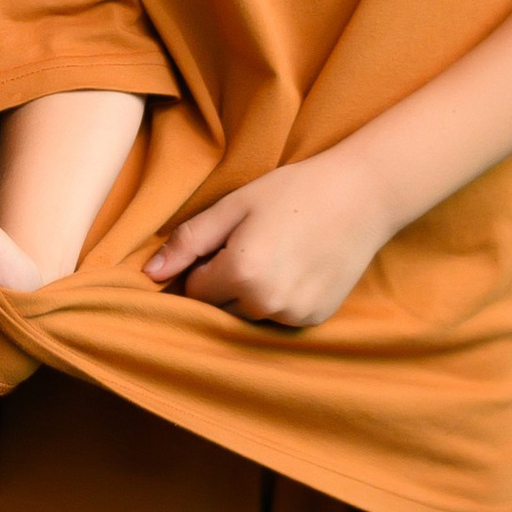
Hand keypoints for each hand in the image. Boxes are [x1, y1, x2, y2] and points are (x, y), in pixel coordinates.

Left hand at [144, 152, 387, 329]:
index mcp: (241, 273)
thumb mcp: (234, 206)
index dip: (204, 265)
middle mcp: (266, 303)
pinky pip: (278, 317)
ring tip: (277, 254)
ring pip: (248, 315)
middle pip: (219, 307)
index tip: (226, 242)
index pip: (194, 289)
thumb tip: (149, 274)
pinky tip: (296, 268)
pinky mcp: (313, 319)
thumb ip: (188, 241)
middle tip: (253, 244)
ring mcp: (293, 315)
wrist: (362, 196)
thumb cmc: (294, 192)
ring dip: (251, 294)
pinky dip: (279, 299)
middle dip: (224, 283)